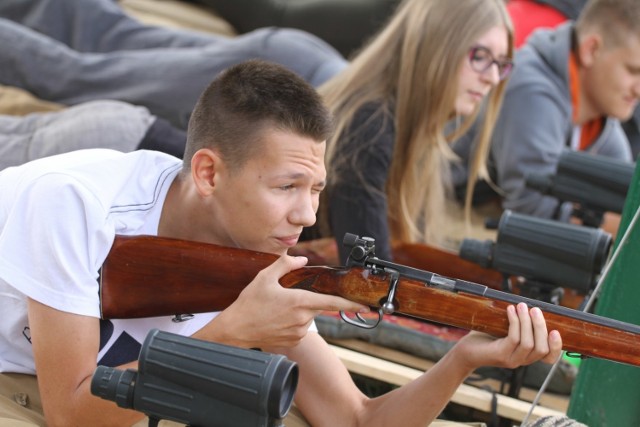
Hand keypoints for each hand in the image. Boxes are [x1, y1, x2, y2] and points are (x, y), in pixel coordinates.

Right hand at [205, 255, 368, 348]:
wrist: (236, 330)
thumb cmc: (249, 304)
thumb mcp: (265, 277)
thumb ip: (286, 264)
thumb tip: (301, 259)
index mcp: (299, 302)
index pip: (331, 302)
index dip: (350, 303)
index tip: (364, 306)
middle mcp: (302, 319)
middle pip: (315, 306)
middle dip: (305, 300)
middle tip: (285, 298)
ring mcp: (298, 333)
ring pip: (307, 317)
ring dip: (298, 312)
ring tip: (276, 310)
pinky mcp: (293, 342)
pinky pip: (299, 329)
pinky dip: (292, 323)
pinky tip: (276, 320)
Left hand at [455, 303, 562, 370]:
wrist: (465, 351)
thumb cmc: (485, 338)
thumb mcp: (506, 332)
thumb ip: (520, 325)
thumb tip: (529, 306)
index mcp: (526, 355)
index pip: (549, 358)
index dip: (556, 346)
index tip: (556, 331)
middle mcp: (521, 360)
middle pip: (541, 348)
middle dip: (540, 326)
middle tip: (535, 309)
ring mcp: (511, 359)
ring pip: (529, 343)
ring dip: (527, 322)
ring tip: (521, 306)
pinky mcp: (500, 355)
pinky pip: (513, 338)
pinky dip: (515, 322)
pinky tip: (510, 311)